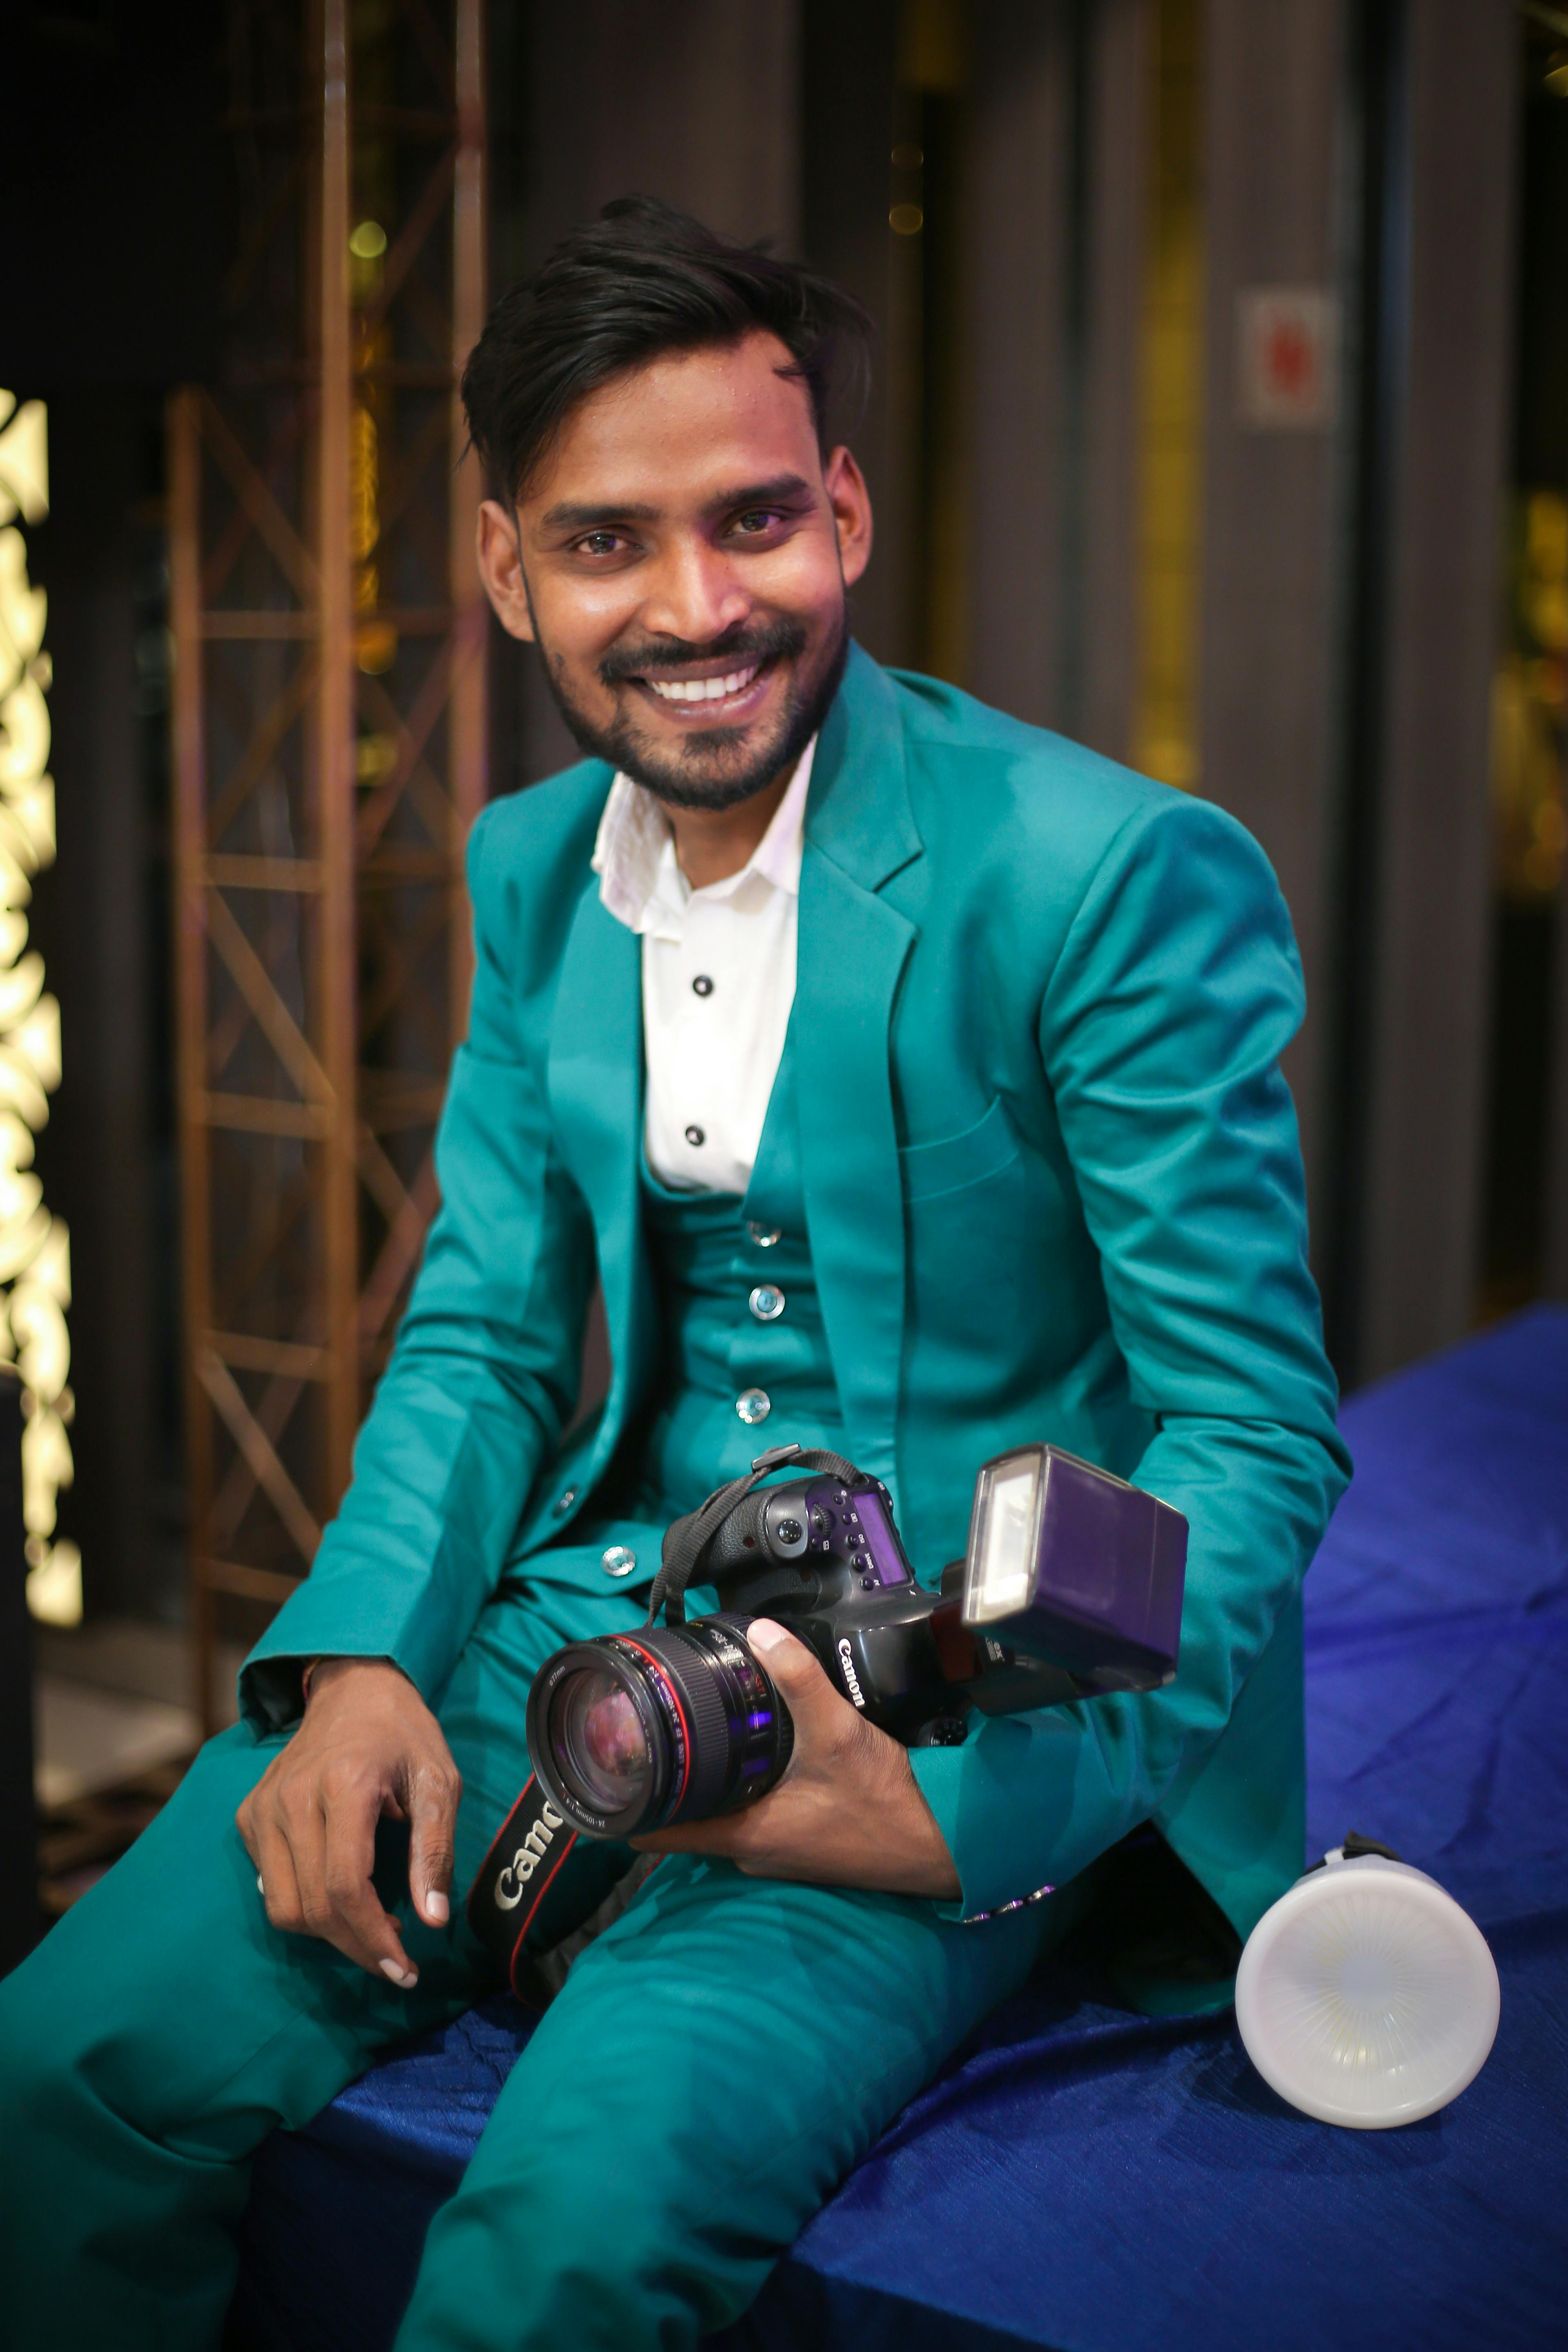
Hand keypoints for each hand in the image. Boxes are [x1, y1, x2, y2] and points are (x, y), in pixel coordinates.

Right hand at [237, 1658, 460, 1987]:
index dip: (372, 1938)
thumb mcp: (438, 1782)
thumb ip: (434, 1851)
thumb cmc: (404, 1734)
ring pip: (282, 1907)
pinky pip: (269, 1884)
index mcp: (342, 1785)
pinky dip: (303, 1905)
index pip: (343, 1886)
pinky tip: (339, 1895)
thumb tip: (432, 1920)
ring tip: (370, 1929)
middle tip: (395, 1961)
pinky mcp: (248, 1815)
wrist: (353, 1687)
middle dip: (356, 1947)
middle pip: (311, 1907)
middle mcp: (291, 1798)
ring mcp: (263, 1807)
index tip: (404, 1968)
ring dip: (327, 1934)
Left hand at [632, 1620, 960, 1899]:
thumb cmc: (885, 1803)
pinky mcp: (801, 1845)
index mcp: (742, 1834)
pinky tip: (758, 1756)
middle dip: (667, 1779)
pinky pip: (753, 1816)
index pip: (655, 1831)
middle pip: (684, 1817)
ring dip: (709, 1783)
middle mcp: (750, 1852)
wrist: (939, 1844)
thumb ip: (798, 1679)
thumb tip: (762, 1633)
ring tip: (698, 1736)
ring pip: (720, 1815)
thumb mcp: (837, 1731)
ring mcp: (776, 1852)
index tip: (602, 1773)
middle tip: (649, 1733)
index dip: (622, 1806)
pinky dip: (744, 1789)